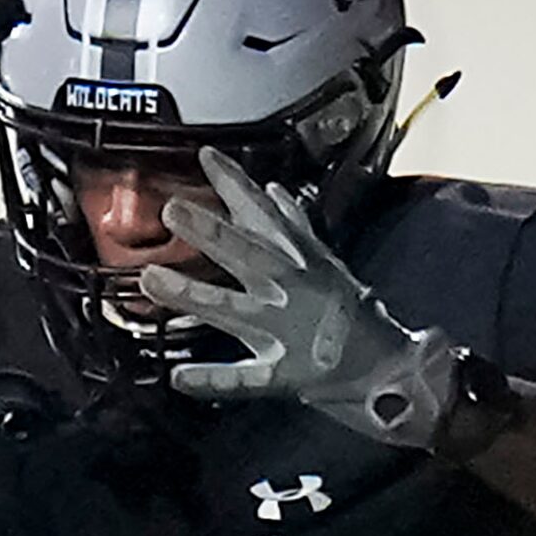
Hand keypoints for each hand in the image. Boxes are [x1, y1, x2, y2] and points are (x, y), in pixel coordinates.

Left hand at [137, 146, 468, 451]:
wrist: (385, 367)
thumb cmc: (348, 315)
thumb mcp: (325, 263)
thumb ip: (294, 228)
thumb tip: (274, 190)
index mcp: (300, 263)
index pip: (265, 216)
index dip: (236, 184)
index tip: (205, 155)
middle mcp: (291, 290)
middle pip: (248, 254)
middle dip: (212, 231)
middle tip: (172, 210)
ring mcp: (285, 331)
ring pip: (233, 310)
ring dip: (193, 294)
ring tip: (150, 279)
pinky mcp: (283, 374)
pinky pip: (243, 379)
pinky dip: (212, 380)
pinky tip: (178, 377)